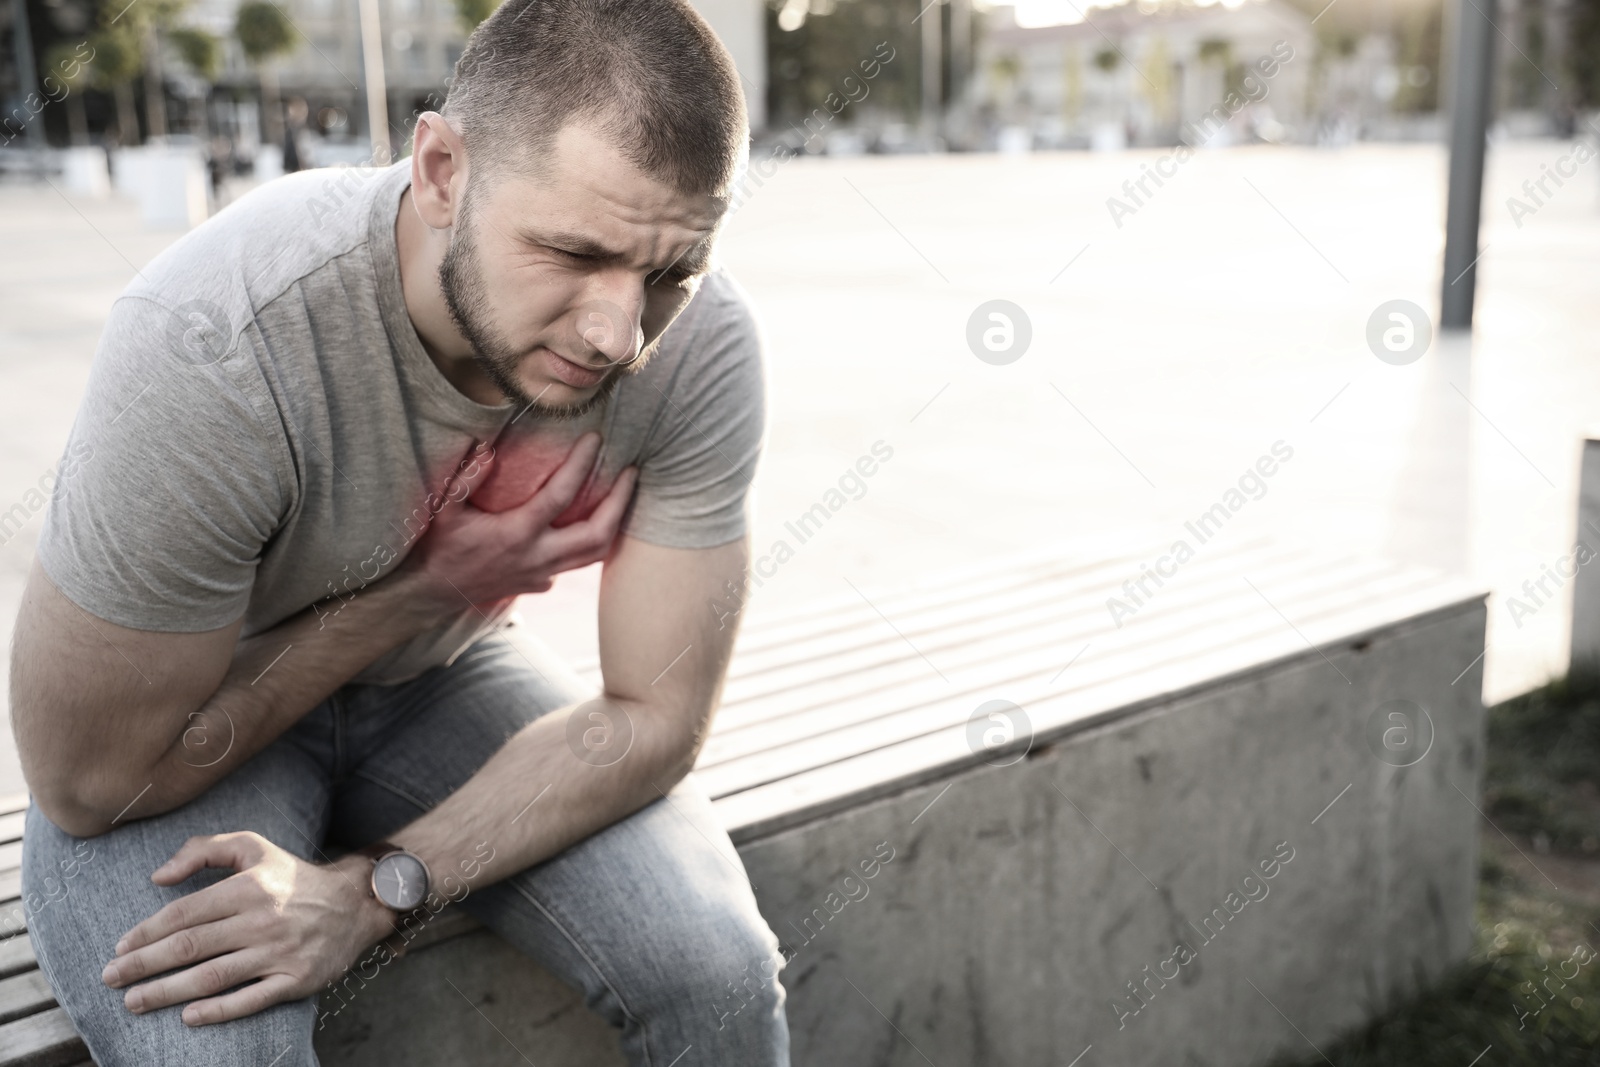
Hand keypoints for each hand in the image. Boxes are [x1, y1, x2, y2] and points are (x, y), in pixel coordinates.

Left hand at [101, 832, 393, 1025]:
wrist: (356, 903)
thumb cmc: (293, 877)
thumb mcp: (254, 847)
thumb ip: (203, 850)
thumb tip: (158, 878)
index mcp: (248, 888)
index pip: (184, 913)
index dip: (146, 933)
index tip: (119, 949)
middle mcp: (262, 920)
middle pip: (190, 948)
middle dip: (143, 966)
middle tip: (111, 979)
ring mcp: (280, 953)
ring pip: (212, 977)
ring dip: (167, 993)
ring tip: (135, 1002)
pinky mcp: (297, 979)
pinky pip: (251, 1000)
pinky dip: (218, 1011)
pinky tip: (188, 1016)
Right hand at [397, 431, 638, 610]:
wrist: (429, 593)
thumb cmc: (437, 545)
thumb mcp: (445, 507)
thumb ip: (467, 476)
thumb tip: (488, 446)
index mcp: (516, 534)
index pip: (560, 495)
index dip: (582, 465)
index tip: (596, 440)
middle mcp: (536, 558)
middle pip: (596, 534)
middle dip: (620, 502)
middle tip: (632, 473)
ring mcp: (542, 575)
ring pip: (593, 554)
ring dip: (613, 523)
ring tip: (624, 495)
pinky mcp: (540, 584)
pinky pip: (575, 564)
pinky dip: (588, 542)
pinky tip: (593, 520)